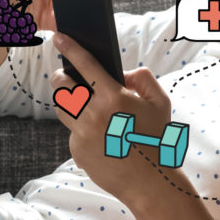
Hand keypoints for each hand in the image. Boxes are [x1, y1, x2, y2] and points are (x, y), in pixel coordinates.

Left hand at [50, 33, 172, 203]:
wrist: (150, 183)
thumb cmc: (157, 139)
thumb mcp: (160, 102)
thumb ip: (142, 78)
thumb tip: (122, 73)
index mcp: (114, 98)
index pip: (85, 65)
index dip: (70, 48)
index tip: (59, 36)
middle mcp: (93, 114)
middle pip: (61, 87)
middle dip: (61, 77)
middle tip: (66, 76)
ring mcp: (82, 134)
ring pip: (62, 109)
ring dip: (69, 102)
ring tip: (85, 105)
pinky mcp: (77, 151)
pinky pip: (73, 132)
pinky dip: (83, 130)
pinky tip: (101, 138)